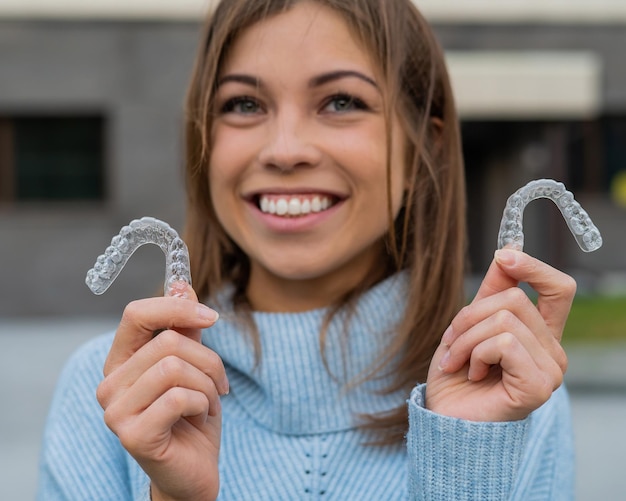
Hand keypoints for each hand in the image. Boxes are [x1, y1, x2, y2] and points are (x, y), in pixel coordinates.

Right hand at [96, 282, 226, 500]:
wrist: (193, 471)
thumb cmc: (192, 416)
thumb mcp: (194, 366)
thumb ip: (184, 328)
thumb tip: (181, 284)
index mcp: (122, 362)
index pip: (136, 314)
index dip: (175, 307)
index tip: (211, 317)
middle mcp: (110, 384)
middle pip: (168, 342)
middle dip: (208, 361)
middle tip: (219, 384)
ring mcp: (116, 411)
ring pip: (175, 367)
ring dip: (207, 385)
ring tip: (208, 404)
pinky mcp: (132, 434)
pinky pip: (179, 397)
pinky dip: (203, 404)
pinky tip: (200, 419)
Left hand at [425, 249, 575, 421]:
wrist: (445, 418)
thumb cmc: (457, 375)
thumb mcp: (469, 324)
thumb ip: (491, 291)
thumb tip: (508, 249)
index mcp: (539, 333)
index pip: (559, 288)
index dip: (534, 267)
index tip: (503, 258)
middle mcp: (552, 350)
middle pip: (515, 300)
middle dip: (469, 316)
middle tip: (451, 342)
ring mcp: (550, 369)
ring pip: (504, 321)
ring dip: (466, 339)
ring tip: (457, 362)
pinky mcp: (539, 385)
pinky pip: (503, 343)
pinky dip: (475, 354)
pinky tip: (473, 375)